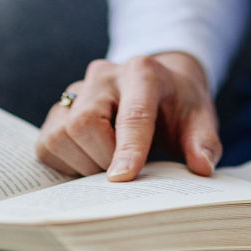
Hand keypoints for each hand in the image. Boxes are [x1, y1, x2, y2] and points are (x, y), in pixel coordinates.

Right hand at [35, 52, 220, 181]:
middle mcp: (104, 75)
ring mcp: (77, 90)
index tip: (123, 178)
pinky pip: (47, 145)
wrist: (160, 86)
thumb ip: (204, 141)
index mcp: (143, 72)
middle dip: (103, 159)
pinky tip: (91, 162)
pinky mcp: (58, 110)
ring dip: (83, 164)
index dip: (127, 149)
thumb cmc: (178, 106)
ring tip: (110, 164)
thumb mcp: (200, 118)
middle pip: (84, 124)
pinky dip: (66, 163)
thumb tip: (202, 167)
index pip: (132, 114)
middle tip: (126, 173)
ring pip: (60, 135)